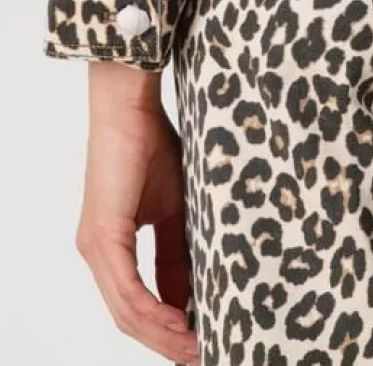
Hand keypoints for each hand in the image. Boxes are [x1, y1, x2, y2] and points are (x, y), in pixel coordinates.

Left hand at [75, 63, 197, 364]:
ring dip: (163, 334)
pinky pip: (127, 290)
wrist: (131, 108)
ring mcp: (95, 248)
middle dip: (166, 341)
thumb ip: (179, 252)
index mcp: (110, 247)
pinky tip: (179, 321)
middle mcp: (96, 253)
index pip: (137, 302)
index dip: (167, 327)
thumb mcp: (176, 209)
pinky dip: (154, 311)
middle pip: (129, 317)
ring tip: (196, 346)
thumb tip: (192, 295)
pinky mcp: (102, 237)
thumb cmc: (153, 145)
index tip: (201, 339)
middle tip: (202, 355)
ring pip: (127, 311)